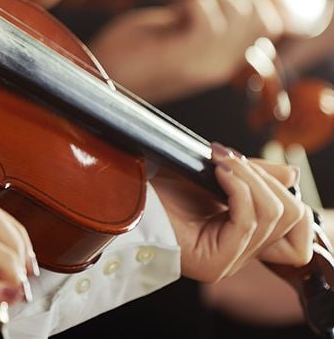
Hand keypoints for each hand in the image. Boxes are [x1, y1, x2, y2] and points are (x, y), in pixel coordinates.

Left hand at [90, 0, 282, 102]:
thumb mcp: (171, 25)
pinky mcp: (182, 60)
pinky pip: (207, 18)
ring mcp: (204, 65)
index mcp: (221, 57)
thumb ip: (199, 10)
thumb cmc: (125, 49)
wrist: (93, 78)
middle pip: (263, 17)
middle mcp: (221, 65)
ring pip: (241, 13)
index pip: (268, 23)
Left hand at [152, 143, 312, 282]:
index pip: (297, 225)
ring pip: (273, 215)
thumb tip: (293, 175)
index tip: (248, 163)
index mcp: (247, 235)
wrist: (123, 196)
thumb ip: (252, 178)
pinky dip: (237, 189)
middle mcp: (243, 252)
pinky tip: (218, 173)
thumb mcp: (216, 177)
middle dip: (265, 177)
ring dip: (249, 178)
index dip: (284, 189)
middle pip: (292, 217)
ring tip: (221, 162)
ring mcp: (231, 260)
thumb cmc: (160, 188)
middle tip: (229, 157)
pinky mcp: (216, 262)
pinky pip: (247, 221)